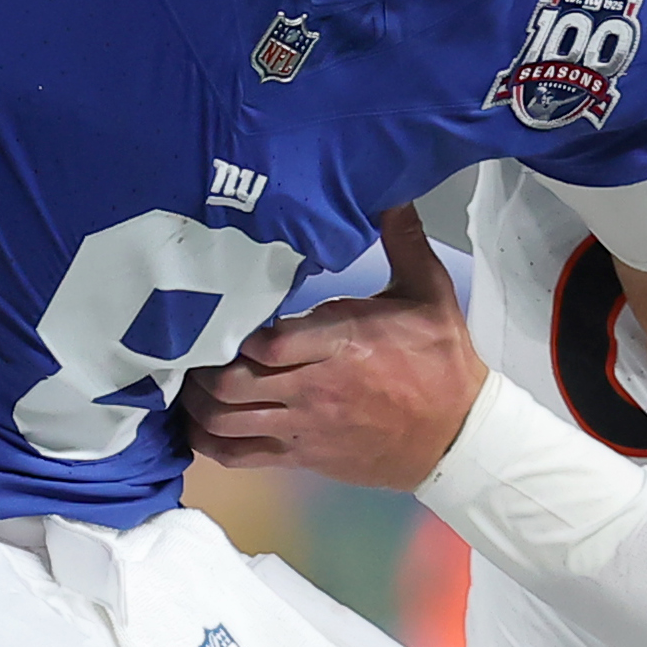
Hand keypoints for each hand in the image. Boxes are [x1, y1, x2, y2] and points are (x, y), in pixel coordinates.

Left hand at [182, 206, 486, 488]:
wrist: (456, 435)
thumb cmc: (440, 361)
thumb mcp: (429, 291)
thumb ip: (402, 239)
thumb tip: (391, 190)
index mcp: (342, 344)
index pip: (268, 342)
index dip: (239, 331)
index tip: (230, 311)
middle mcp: (315, 389)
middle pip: (232, 384)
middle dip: (203, 365)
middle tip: (194, 344)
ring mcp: (305, 427)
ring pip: (226, 422)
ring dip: (197, 402)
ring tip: (190, 379)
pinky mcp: (302, 456)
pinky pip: (240, 456)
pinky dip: (209, 443)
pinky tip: (197, 425)